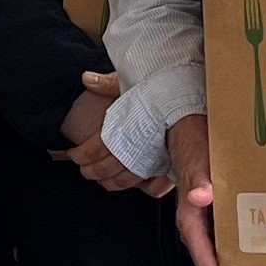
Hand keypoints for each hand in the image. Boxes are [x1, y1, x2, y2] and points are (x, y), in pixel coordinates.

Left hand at [61, 72, 164, 193]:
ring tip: (103, 180)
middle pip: (107, 168)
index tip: (73, 155)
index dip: (80, 155)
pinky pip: (154, 187)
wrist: (192, 100)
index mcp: (124, 129)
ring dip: (111, 182)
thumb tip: (86, 78)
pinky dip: (143, 187)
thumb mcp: (133, 82)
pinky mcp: (172, 169)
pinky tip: (136, 184)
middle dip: (92, 171)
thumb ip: (109, 83)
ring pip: (126, 180)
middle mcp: (138, 148)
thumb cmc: (165, 89)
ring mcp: (155, 162)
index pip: (94, 149)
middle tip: (84, 170)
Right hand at [166, 115, 261, 265]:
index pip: (207, 265)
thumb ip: (199, 182)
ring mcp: (208, 224)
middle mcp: (199, 230)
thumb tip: (200, 197)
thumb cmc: (195, 151)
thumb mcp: (198, 166)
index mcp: (191, 225)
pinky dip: (247, 242)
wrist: (191, 134)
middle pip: (219, 264)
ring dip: (247, 259)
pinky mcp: (217, 215)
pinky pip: (231, 236)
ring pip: (226, 252)